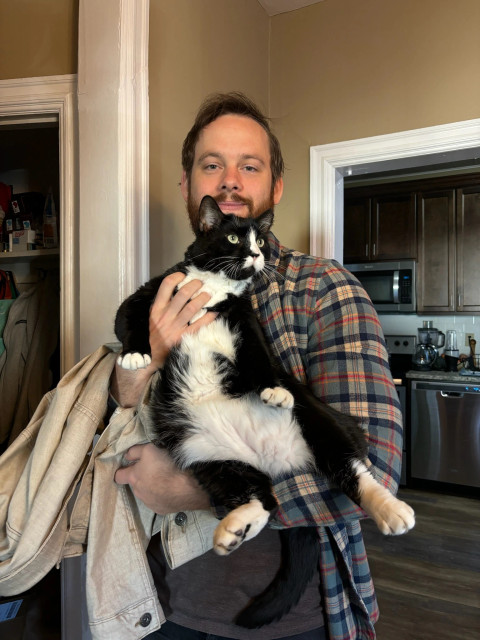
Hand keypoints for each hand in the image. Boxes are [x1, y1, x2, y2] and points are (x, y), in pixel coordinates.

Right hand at [111, 272, 216, 406]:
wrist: (150, 360)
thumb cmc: (153, 337)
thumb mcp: (151, 319)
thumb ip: (161, 306)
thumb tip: (176, 290)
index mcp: (156, 310)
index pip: (165, 287)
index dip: (176, 277)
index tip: (183, 275)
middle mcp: (166, 317)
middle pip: (183, 294)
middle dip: (194, 285)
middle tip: (201, 283)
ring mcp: (176, 327)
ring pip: (193, 307)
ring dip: (204, 298)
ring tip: (209, 294)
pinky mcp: (185, 338)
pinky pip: (200, 324)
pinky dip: (209, 316)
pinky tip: (215, 312)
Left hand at [114, 444, 210, 513]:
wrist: (186, 487)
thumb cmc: (166, 465)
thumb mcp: (149, 449)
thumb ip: (135, 452)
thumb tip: (127, 456)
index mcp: (134, 477)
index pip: (118, 476)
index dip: (122, 471)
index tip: (130, 466)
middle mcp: (138, 492)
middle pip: (135, 484)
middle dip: (142, 478)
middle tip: (154, 469)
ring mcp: (150, 503)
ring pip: (146, 493)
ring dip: (152, 487)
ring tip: (165, 480)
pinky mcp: (161, 510)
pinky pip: (158, 501)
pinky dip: (162, 496)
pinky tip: (171, 490)